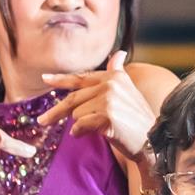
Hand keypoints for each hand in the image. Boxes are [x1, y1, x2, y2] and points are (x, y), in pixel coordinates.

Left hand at [37, 52, 157, 160]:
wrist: (153, 141)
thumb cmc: (138, 120)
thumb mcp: (128, 92)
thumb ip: (118, 73)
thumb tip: (118, 54)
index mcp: (114, 77)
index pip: (82, 78)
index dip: (61, 79)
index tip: (45, 78)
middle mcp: (111, 84)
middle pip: (73, 98)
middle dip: (56, 112)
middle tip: (42, 121)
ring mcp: (109, 99)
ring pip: (76, 114)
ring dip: (81, 125)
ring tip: (98, 130)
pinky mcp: (107, 115)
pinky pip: (80, 125)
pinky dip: (81, 132)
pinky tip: (90, 135)